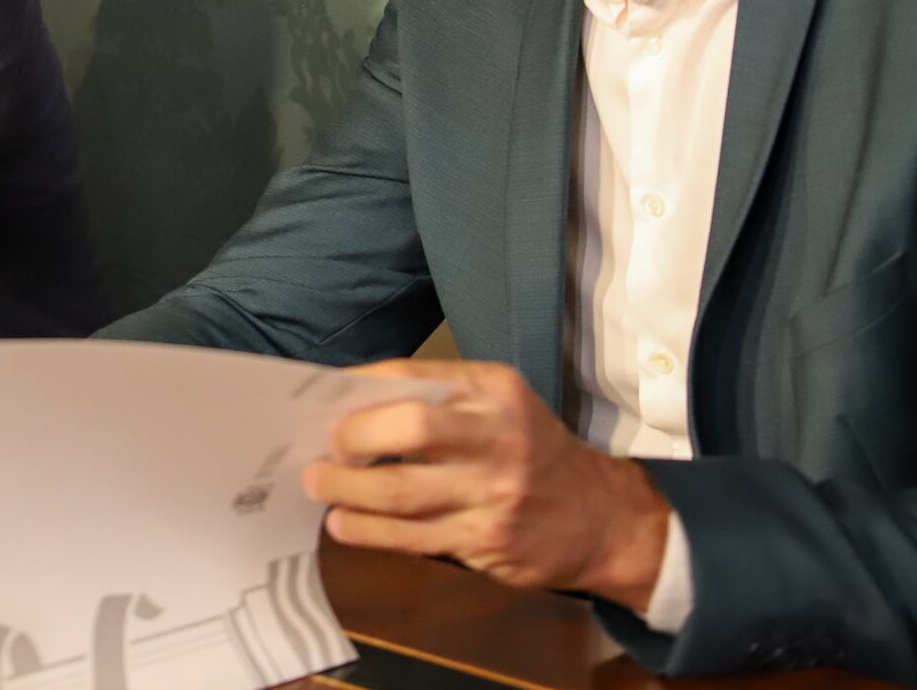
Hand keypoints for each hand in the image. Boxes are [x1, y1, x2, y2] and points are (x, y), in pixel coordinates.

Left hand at [303, 359, 672, 612]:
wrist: (600, 518)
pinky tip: (342, 523)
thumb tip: (347, 406)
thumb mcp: (498, 408)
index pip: (411, 376)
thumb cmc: (530, 452)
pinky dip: (365, 530)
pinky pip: (410, 536)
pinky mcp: (485, 540)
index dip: (356, 387)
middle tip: (323, 446)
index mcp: (494, 389)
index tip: (320, 399)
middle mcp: (497, 435)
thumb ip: (437, 401)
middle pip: (409, 427)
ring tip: (316, 485)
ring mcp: (494, 492)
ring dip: (345, 489)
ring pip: (400, 490)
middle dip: (352, 437)